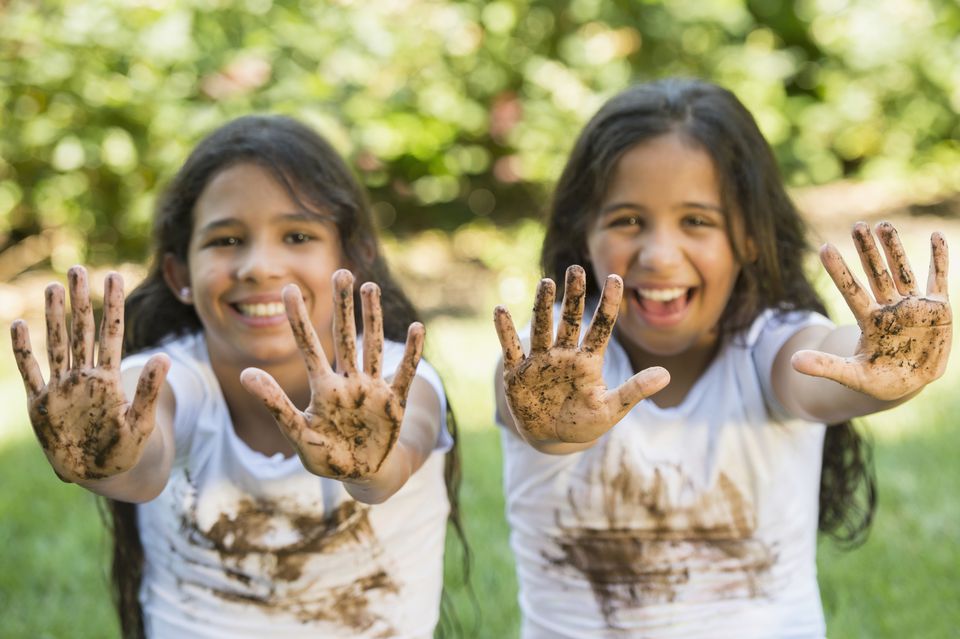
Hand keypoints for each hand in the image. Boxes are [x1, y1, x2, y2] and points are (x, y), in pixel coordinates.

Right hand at [9, 267, 169, 481]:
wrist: (100, 475)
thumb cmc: (125, 450)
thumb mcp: (140, 422)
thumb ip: (148, 390)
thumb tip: (166, 357)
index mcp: (108, 379)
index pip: (111, 333)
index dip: (112, 305)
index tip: (114, 276)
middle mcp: (84, 376)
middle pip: (82, 330)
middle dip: (80, 299)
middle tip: (77, 267)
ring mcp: (61, 387)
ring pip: (56, 344)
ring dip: (54, 316)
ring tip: (53, 287)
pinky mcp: (41, 404)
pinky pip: (30, 371)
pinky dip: (23, 350)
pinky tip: (20, 324)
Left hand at [240, 270, 423, 479]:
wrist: (363, 475)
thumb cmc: (328, 458)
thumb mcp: (298, 433)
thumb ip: (275, 404)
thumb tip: (246, 373)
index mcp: (323, 389)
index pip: (308, 347)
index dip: (298, 319)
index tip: (287, 289)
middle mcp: (348, 382)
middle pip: (344, 337)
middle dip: (343, 306)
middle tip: (340, 272)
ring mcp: (373, 389)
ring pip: (373, 346)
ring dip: (372, 318)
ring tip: (370, 287)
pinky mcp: (395, 402)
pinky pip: (405, 373)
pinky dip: (412, 352)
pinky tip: (416, 327)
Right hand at [494, 264, 669, 444]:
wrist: (551, 439)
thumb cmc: (584, 422)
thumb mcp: (611, 410)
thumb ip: (635, 391)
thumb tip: (666, 375)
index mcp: (588, 360)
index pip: (601, 328)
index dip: (609, 305)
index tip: (617, 278)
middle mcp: (564, 354)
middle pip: (570, 320)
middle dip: (573, 296)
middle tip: (576, 269)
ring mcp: (540, 361)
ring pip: (542, 328)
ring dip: (542, 307)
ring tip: (545, 283)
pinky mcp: (517, 373)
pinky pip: (511, 348)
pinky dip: (505, 331)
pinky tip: (500, 310)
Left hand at [792, 221, 951, 399]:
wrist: (910, 383)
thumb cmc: (879, 379)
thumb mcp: (852, 375)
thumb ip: (826, 367)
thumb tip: (792, 362)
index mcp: (869, 321)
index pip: (851, 291)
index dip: (839, 271)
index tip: (824, 247)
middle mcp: (889, 308)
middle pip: (876, 275)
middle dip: (867, 251)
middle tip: (857, 226)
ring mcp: (912, 306)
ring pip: (903, 272)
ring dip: (895, 249)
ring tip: (884, 225)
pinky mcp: (937, 309)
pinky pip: (938, 279)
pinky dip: (939, 259)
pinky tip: (937, 236)